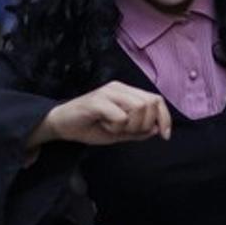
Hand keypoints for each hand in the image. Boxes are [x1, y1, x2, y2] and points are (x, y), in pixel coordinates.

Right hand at [29, 81, 171, 147]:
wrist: (60, 125)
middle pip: (150, 103)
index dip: (165, 118)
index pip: (155, 100)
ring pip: (138, 107)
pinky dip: (116, 126)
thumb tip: (158, 128)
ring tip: (113, 127)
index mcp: (126, 92)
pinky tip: (104, 125)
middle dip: (144, 125)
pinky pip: (120, 116)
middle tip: (126, 131)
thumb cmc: (89, 127)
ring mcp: (108, 92)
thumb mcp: (119, 132)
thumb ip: (139, 130)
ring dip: (130, 125)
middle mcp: (119, 88)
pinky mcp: (97, 101)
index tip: (164, 136)